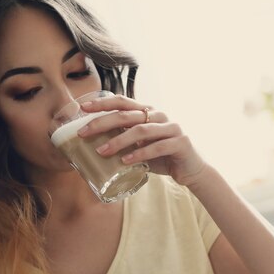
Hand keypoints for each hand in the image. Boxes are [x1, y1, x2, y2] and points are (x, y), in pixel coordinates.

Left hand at [79, 94, 206, 186]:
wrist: (191, 170)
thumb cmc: (162, 157)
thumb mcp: (140, 146)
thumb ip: (123, 140)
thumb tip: (91, 145)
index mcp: (148, 112)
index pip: (122, 102)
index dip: (102, 103)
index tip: (82, 109)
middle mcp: (159, 115)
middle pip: (126, 115)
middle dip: (102, 123)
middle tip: (83, 134)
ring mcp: (171, 128)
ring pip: (140, 131)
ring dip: (118, 141)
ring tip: (101, 152)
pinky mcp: (180, 143)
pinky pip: (156, 147)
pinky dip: (139, 154)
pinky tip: (125, 161)